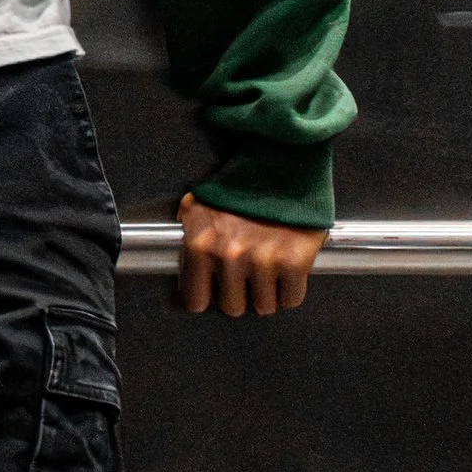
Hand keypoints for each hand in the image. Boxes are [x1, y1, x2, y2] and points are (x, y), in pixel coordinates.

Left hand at [176, 197, 324, 317]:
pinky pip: (290, 300)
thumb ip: (187, 227)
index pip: (195, 300)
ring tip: (269, 269)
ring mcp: (263, 261)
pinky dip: (291, 290)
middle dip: (240, 294)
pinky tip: (287, 271)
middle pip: (233, 307)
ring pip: (263, 307)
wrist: (284, 164)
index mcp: (201, 245)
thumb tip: (177, 245)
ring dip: (267, 293)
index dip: (207, 296)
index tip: (214, 291)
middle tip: (247, 274)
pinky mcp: (294, 263)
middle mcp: (229, 257)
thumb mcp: (200, 202)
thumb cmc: (242, 185)